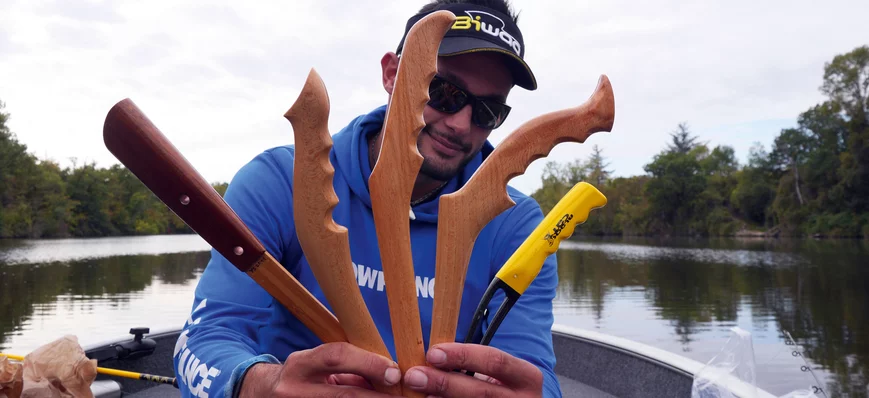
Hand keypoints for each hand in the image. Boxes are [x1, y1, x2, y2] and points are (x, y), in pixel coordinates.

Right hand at [239, 342, 402, 397]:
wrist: (262, 396)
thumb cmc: (302, 377)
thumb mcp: (317, 366)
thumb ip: (349, 368)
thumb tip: (389, 374)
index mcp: (301, 365)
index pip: (336, 357)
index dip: (369, 363)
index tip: (395, 372)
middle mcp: (294, 390)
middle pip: (343, 394)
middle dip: (376, 397)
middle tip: (401, 396)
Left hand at [402, 343, 542, 397]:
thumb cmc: (501, 389)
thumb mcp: (499, 375)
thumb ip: (474, 365)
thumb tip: (432, 358)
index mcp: (527, 378)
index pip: (495, 361)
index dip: (463, 355)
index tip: (433, 353)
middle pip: (479, 391)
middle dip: (443, 382)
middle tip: (414, 375)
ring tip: (416, 393)